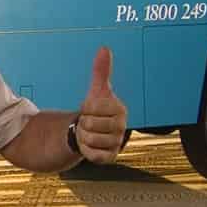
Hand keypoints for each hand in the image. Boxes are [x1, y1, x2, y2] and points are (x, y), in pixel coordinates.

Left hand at [74, 46, 127, 163]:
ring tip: (90, 133)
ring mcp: (117, 142)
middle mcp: (122, 126)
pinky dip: (86, 149)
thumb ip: (101, 70)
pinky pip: (92, 154)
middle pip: (89, 124)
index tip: (90, 108)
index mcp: (120, 109)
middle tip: (89, 122)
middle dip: (84, 123)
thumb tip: (104, 48)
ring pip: (89, 139)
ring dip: (84, 136)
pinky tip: (90, 145)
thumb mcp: (97, 90)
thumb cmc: (96, 109)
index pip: (92, 107)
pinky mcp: (110, 157)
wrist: (93, 131)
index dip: (86, 107)